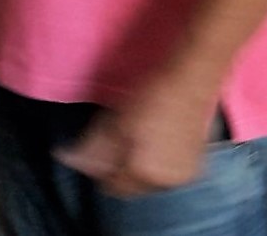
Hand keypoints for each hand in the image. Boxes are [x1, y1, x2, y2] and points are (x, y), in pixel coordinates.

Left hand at [53, 83, 217, 197]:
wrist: (191, 79)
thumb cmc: (150, 97)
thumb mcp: (113, 121)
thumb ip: (92, 148)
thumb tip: (68, 160)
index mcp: (144, 174)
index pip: (112, 187)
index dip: (98, 170)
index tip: (92, 150)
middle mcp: (166, 183)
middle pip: (131, 187)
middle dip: (118, 170)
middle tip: (112, 141)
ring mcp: (185, 175)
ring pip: (150, 180)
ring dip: (138, 167)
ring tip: (134, 138)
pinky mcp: (197, 164)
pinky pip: (167, 172)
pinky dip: (156, 163)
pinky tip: (153, 140)